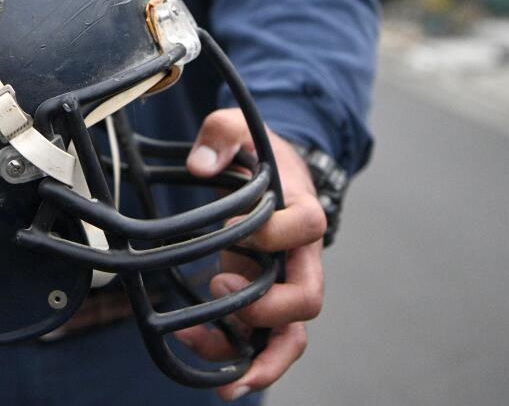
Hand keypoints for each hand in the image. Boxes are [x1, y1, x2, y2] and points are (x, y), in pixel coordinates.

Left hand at [176, 108, 326, 400]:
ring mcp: (284, 284)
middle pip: (308, 296)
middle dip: (267, 307)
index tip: (234, 226)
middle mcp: (301, 256)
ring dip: (263, 361)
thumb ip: (221, 133)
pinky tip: (206, 360)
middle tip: (220, 288)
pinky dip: (239, 356)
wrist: (274, 176)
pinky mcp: (264, 300)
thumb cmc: (258, 155)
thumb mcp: (239, 128)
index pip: (307, 225)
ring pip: (292, 335)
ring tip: (228, 383)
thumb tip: (200, 164)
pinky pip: (264, 341)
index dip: (272, 231)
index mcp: (301, 210)